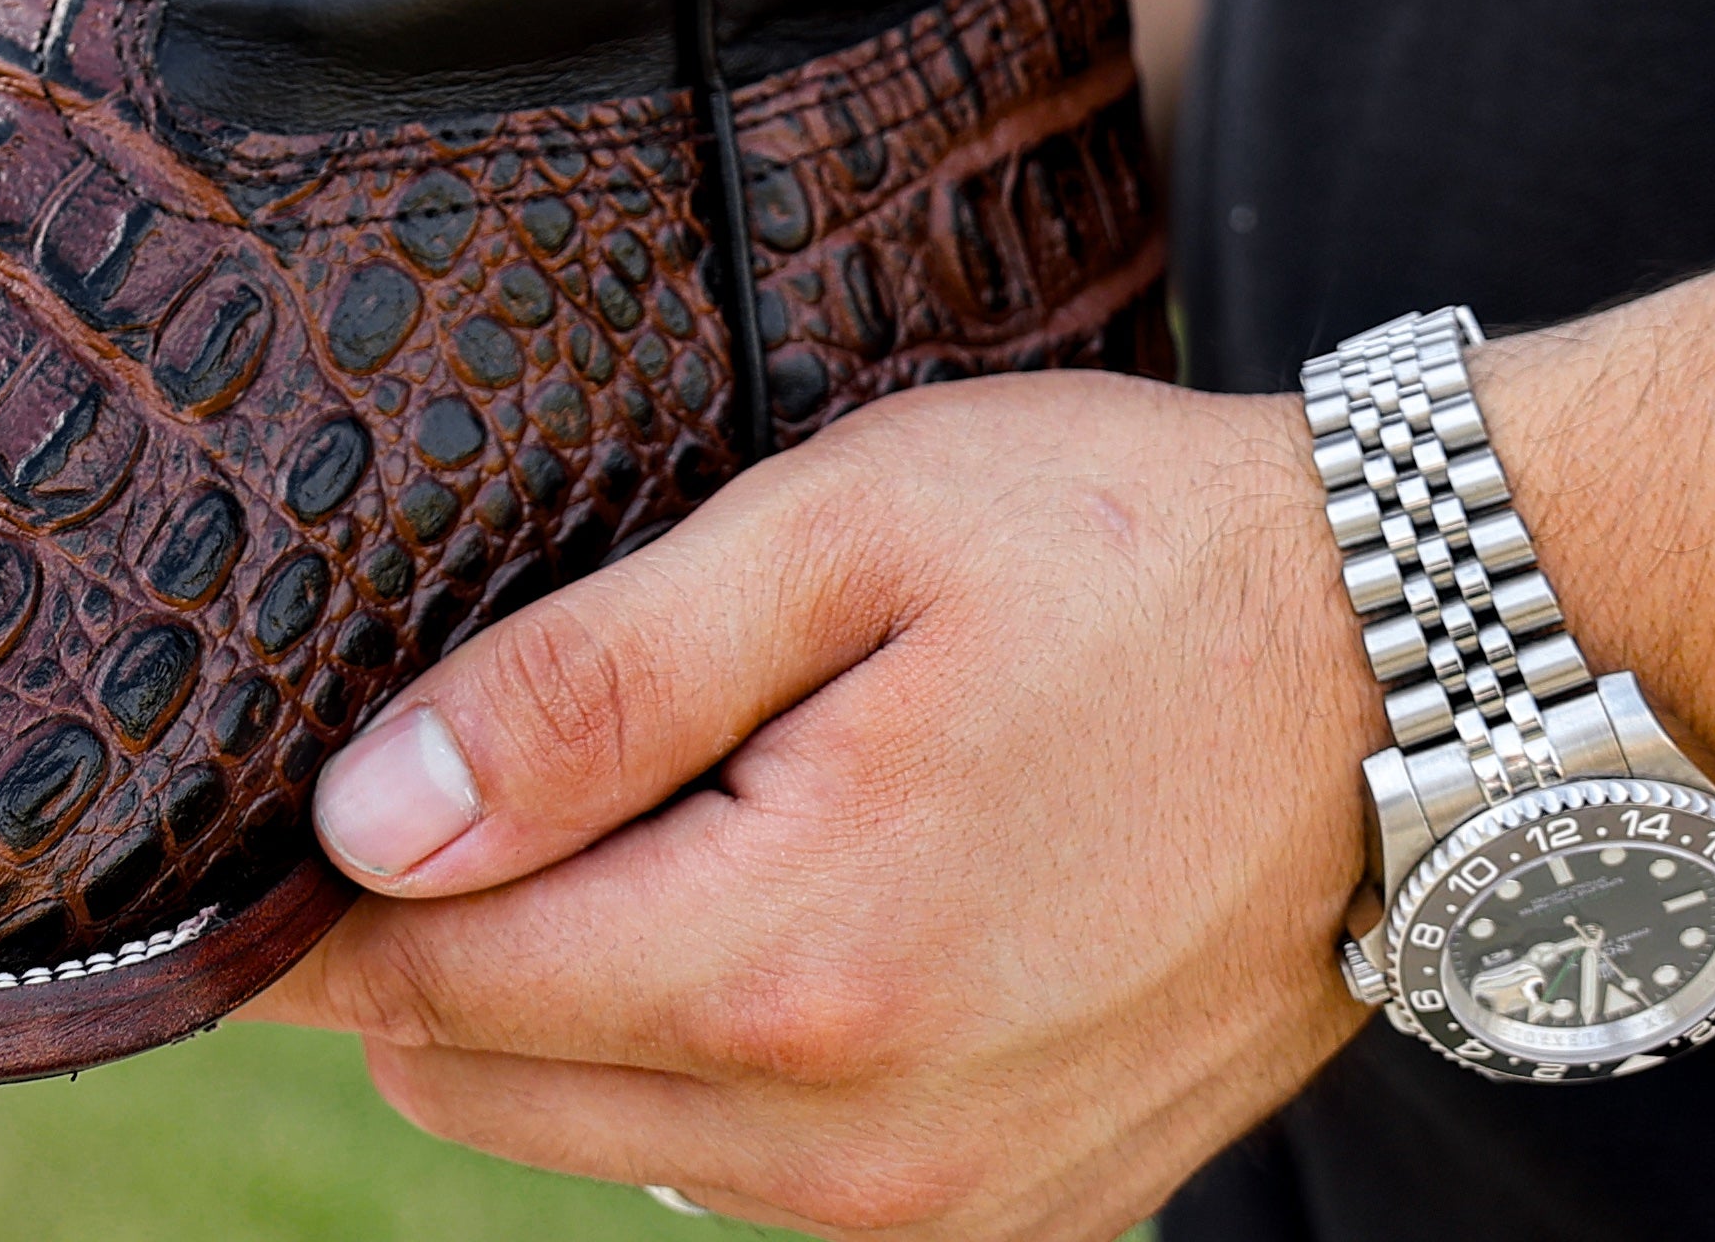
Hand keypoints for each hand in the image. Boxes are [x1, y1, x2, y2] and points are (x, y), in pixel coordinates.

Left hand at [255, 370, 1381, 1234]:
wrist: (1416, 662)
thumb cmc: (1111, 552)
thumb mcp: (826, 539)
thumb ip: (582, 692)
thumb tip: (362, 821)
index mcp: (801, 958)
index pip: (431, 987)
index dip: (325, 892)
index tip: (298, 788)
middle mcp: (868, 1135)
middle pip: (494, 1089)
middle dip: (435, 943)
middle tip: (470, 763)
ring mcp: (956, 1197)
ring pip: (614, 1138)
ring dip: (571, 1001)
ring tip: (636, 806)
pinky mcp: (1024, 1207)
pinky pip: (762, 1171)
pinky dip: (708, 1054)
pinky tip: (756, 889)